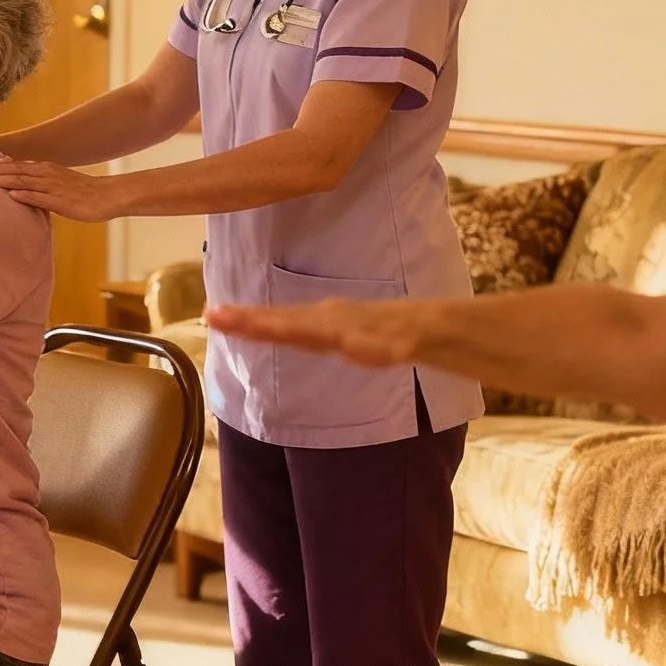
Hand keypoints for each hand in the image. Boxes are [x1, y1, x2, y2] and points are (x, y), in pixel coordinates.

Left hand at [0, 159, 126, 220]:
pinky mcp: (61, 200)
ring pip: (21, 181)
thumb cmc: (80, 194)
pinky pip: (41, 197)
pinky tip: (11, 196)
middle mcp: (44, 173)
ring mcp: (52, 185)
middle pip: (9, 170)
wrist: (107, 196)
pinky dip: (26, 195)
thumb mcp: (54, 186)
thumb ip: (35, 186)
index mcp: (41, 169)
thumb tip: (16, 191)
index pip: (9, 165)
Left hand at [207, 298, 428, 366]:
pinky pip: (390, 347)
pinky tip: (351, 349)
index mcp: (334, 323)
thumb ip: (325, 340)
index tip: (209, 316)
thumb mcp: (356, 338)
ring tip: (259, 327)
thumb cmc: (402, 332)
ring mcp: (378, 328)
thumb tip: (292, 338)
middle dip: (256, 320)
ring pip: (332, 331)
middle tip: (214, 316)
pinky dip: (371, 347)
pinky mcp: (412, 340)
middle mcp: (347, 320)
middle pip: (295, 323)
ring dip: (294, 328)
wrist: (456, 326)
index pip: (283, 322)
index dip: (248, 319)